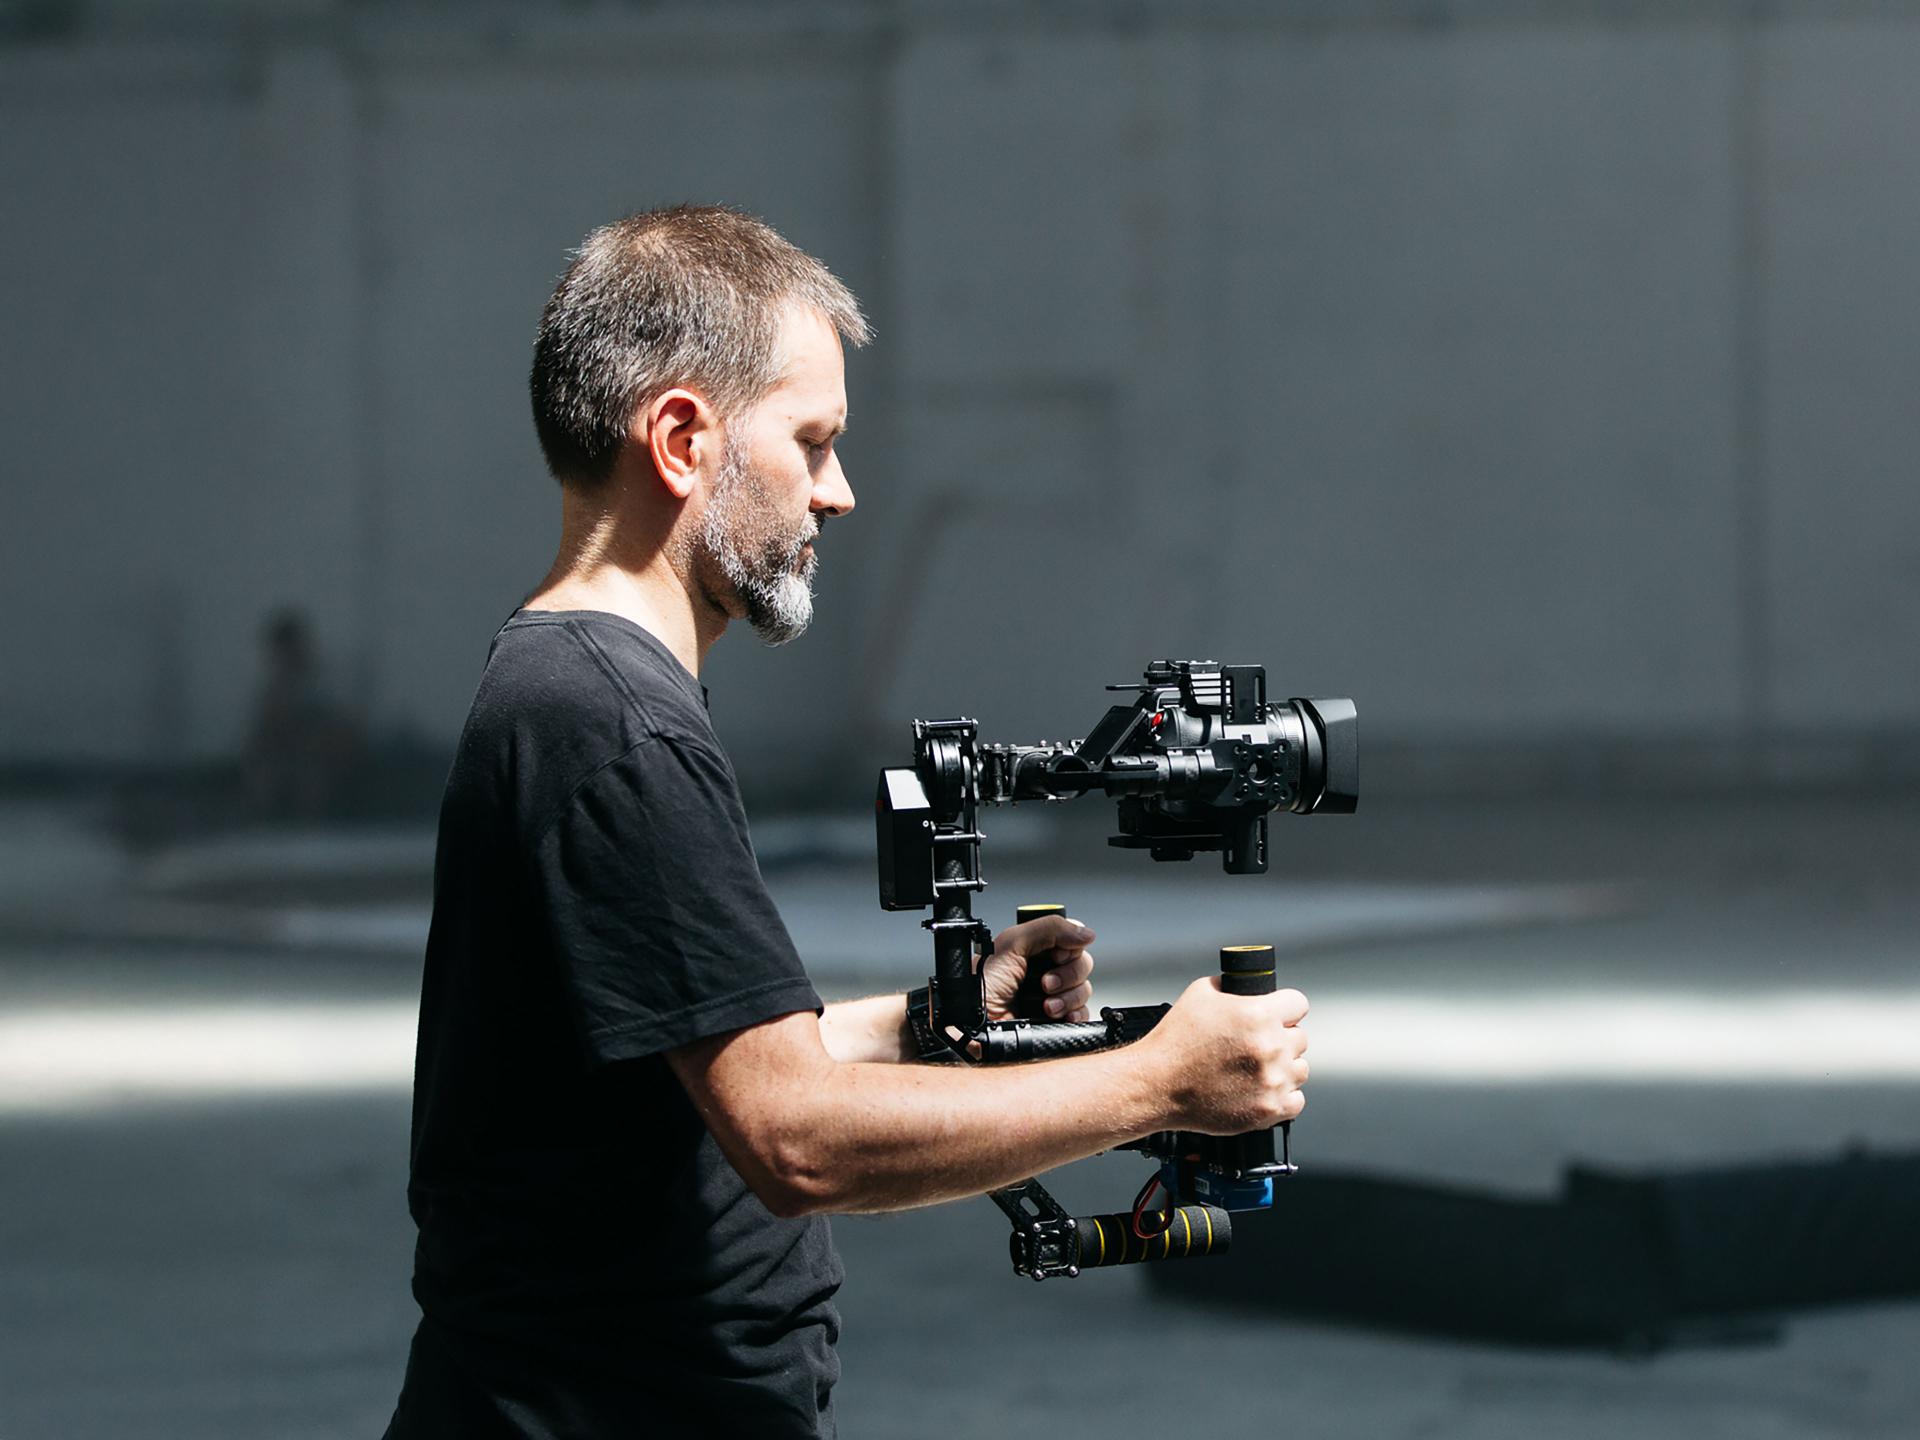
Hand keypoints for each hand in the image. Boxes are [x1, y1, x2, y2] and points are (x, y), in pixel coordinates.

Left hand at [980, 914, 1095, 1022]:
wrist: (977, 1028)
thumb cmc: (983, 988)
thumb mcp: (1011, 944)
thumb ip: (1049, 929)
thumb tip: (1087, 933)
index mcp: (1034, 950)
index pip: (1070, 940)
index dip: (1069, 948)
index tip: (1055, 957)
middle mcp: (1044, 971)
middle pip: (1082, 964)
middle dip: (1067, 975)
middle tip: (1045, 983)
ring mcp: (1053, 997)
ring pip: (1084, 989)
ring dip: (1068, 997)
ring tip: (1046, 1006)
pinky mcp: (1058, 1020)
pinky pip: (1084, 1014)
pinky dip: (1076, 1014)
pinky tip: (1059, 1016)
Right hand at [1147, 976, 1308, 1134]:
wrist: (1157, 1084)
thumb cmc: (1175, 1041)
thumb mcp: (1200, 994)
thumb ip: (1232, 988)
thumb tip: (1249, 987)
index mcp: (1258, 1014)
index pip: (1299, 1004)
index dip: (1286, 1008)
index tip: (1279, 1015)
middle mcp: (1271, 1048)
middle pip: (1300, 1038)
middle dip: (1281, 1038)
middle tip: (1257, 1045)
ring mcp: (1272, 1081)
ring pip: (1300, 1069)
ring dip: (1284, 1068)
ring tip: (1256, 1069)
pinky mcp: (1268, 1109)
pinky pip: (1296, 1100)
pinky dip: (1283, 1096)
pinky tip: (1262, 1089)